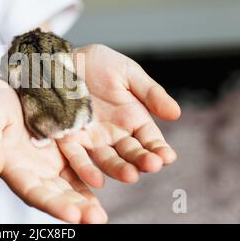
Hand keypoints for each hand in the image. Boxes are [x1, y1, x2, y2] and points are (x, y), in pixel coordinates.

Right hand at [0, 79, 107, 223]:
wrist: (7, 88)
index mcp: (13, 166)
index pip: (32, 192)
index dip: (52, 204)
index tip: (73, 215)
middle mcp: (34, 170)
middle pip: (55, 195)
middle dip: (75, 208)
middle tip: (96, 219)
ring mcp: (51, 161)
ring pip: (71, 185)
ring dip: (87, 199)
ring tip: (103, 212)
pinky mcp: (65, 148)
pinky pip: (82, 165)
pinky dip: (94, 175)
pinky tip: (111, 180)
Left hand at [56, 44, 180, 187]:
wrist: (63, 60)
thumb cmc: (97, 64)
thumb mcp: (128, 73)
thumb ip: (150, 93)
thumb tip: (176, 114)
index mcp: (134, 119)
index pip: (151, 140)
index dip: (159, 149)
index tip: (167, 157)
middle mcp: (115, 134)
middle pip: (132, 153)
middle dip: (142, 161)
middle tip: (152, 165)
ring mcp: (92, 140)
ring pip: (108, 160)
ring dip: (119, 169)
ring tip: (130, 175)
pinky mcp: (69, 141)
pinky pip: (78, 158)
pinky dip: (86, 169)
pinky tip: (97, 180)